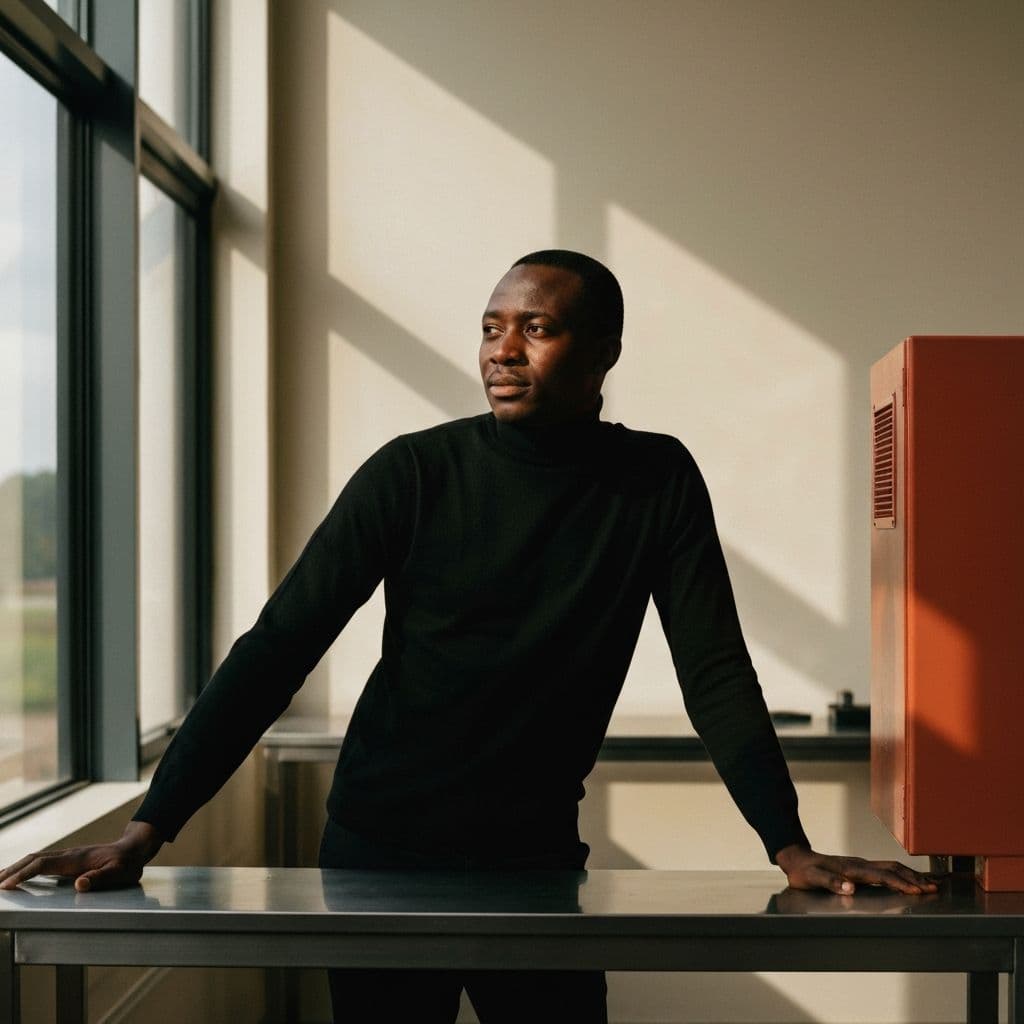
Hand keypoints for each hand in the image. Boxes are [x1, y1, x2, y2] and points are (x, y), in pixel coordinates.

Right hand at [0, 820, 163, 892]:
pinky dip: (27, 867)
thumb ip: (101, 878)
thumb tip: (80, 885)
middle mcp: (68, 855)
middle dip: (11, 870)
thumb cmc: (128, 863)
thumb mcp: (119, 873)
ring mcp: (68, 856)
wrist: (135, 849)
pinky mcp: (70, 860)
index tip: (5, 885)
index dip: (22, 875)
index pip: (41, 865)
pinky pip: (43, 861)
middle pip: (33, 859)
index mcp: (75, 859)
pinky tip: (22, 874)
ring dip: (16, 867)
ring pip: (36, 858)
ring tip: (0, 878)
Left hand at [774, 843, 940, 895]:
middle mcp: (859, 864)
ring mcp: (860, 865)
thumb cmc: (804, 871)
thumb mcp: (813, 878)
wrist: (796, 858)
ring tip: (929, 883)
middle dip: (914, 878)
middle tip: (934, 888)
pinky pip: (884, 869)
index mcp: (851, 868)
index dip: (900, 883)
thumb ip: (830, 882)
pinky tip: (906, 880)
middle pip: (892, 868)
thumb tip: (850, 887)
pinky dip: (900, 874)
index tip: (917, 890)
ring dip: (910, 875)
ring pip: (891, 867)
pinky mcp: (859, 868)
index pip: (882, 875)